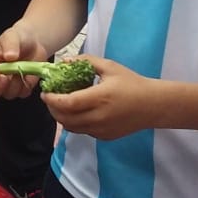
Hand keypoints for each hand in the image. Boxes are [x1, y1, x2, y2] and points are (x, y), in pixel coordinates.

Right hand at [0, 24, 48, 101]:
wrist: (34, 43)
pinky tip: (29, 73)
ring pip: (8, 94)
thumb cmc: (18, 38)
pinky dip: (27, 85)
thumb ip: (10, 44)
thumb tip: (9, 56)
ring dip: (16, 83)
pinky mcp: (20, 89)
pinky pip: (22, 93)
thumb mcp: (12, 35)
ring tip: (23, 67)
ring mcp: (7, 85)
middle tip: (6, 79)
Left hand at [40, 55, 158, 140]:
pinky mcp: (105, 137)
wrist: (153, 105)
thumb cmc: (131, 83)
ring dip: (61, 117)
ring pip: (71, 128)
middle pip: (65, 118)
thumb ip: (86, 61)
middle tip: (49, 98)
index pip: (67, 103)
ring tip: (60, 105)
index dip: (52, 99)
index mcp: (99, 98)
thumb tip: (65, 61)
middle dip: (52, 109)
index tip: (45, 92)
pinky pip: (82, 131)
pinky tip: (77, 112)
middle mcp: (98, 117)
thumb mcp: (109, 67)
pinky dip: (74, 123)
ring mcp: (101, 130)